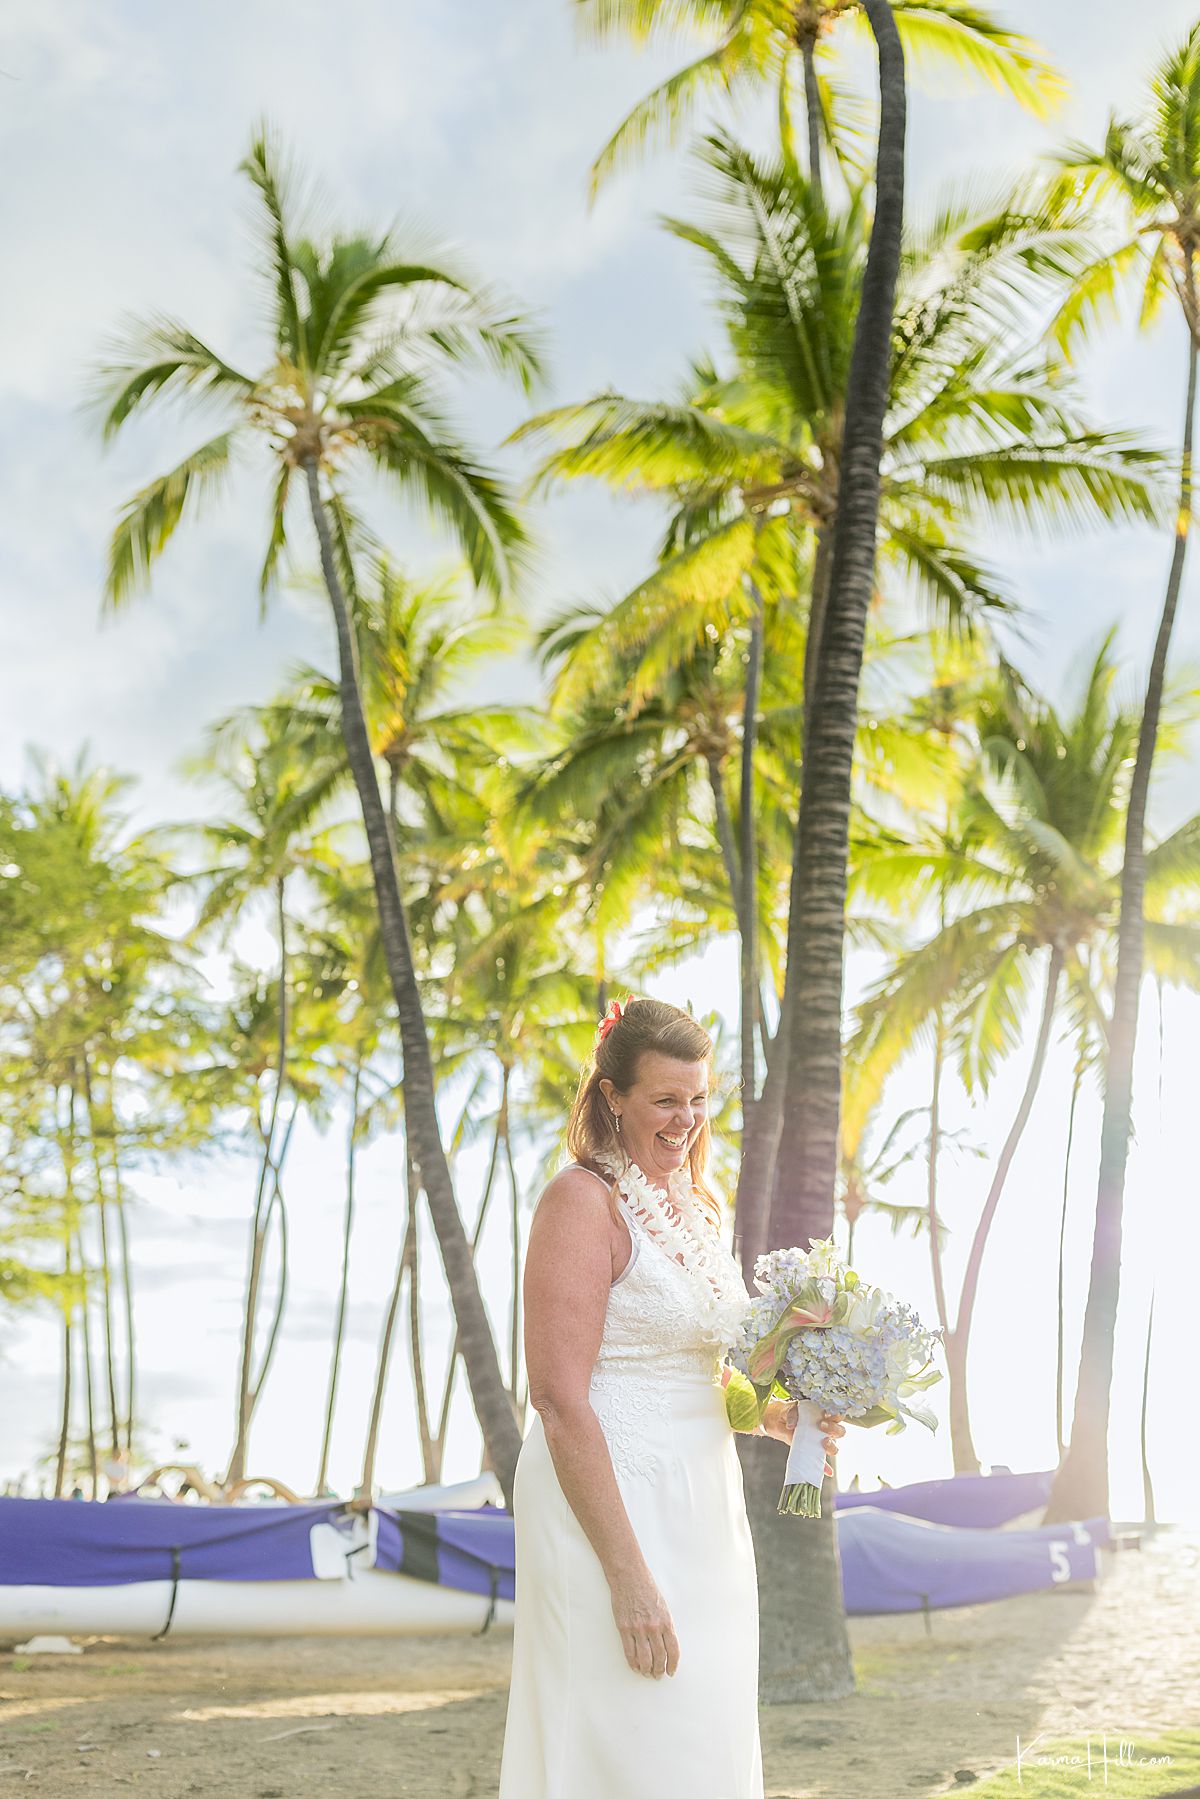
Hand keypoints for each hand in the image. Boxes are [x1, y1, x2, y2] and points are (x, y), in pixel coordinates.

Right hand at [608, 1565, 679, 1679]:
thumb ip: (665, 1625)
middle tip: (658, 1675)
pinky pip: (629, 1652)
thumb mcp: (663, 1606)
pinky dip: (633, 1663)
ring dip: (646, 1670)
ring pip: (644, 1659)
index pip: (673, 1650)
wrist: (629, 1576)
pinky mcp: (624, 1628)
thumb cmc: (647, 1588)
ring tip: (647, 1673)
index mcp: (666, 1621)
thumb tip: (666, 1645)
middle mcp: (653, 1627)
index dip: (673, 1664)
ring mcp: (638, 1629)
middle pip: (659, 1657)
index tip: (671, 1671)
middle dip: (659, 1670)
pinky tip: (635, 1667)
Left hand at [762, 1402, 845, 1475]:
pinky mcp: (813, 1452)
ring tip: (822, 1442)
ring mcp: (820, 1442)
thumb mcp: (789, 1410)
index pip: (837, 1416)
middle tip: (822, 1425)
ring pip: (834, 1446)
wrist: (780, 1423)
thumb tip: (791, 1425)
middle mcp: (826, 1430)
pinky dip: (825, 1467)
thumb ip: (792, 1414)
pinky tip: (827, 1471)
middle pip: (840, 1431)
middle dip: (834, 1429)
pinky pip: (822, 1462)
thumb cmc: (790, 1414)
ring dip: (831, 1445)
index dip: (836, 1415)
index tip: (827, 1414)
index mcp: (824, 1416)